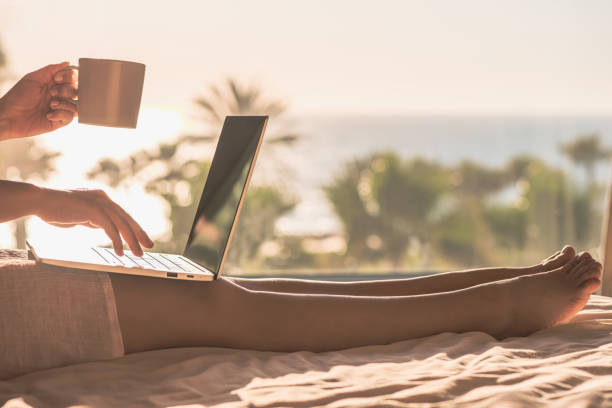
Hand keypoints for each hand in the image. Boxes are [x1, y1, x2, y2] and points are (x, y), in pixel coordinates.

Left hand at [0, 62, 77, 139]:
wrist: (9, 117)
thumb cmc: (18, 97)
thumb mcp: (33, 79)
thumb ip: (51, 70)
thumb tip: (68, 63)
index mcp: (53, 83)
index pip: (72, 76)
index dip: (70, 76)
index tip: (57, 79)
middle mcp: (59, 95)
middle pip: (77, 90)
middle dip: (67, 90)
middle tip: (51, 93)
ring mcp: (60, 108)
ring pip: (78, 104)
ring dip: (65, 103)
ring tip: (51, 105)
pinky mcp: (60, 121)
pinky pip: (71, 116)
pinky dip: (61, 114)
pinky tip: (48, 115)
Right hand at [35, 187, 152, 256]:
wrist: (40, 201)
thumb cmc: (56, 209)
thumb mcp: (81, 214)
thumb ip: (94, 219)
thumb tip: (104, 226)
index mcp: (102, 198)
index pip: (123, 215)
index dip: (134, 227)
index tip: (142, 239)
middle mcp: (104, 198)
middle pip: (127, 218)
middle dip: (139, 234)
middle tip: (149, 246)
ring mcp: (99, 202)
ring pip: (122, 224)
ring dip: (131, 240)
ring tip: (137, 253)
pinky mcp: (93, 209)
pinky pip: (110, 228)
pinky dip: (117, 241)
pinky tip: (121, 251)